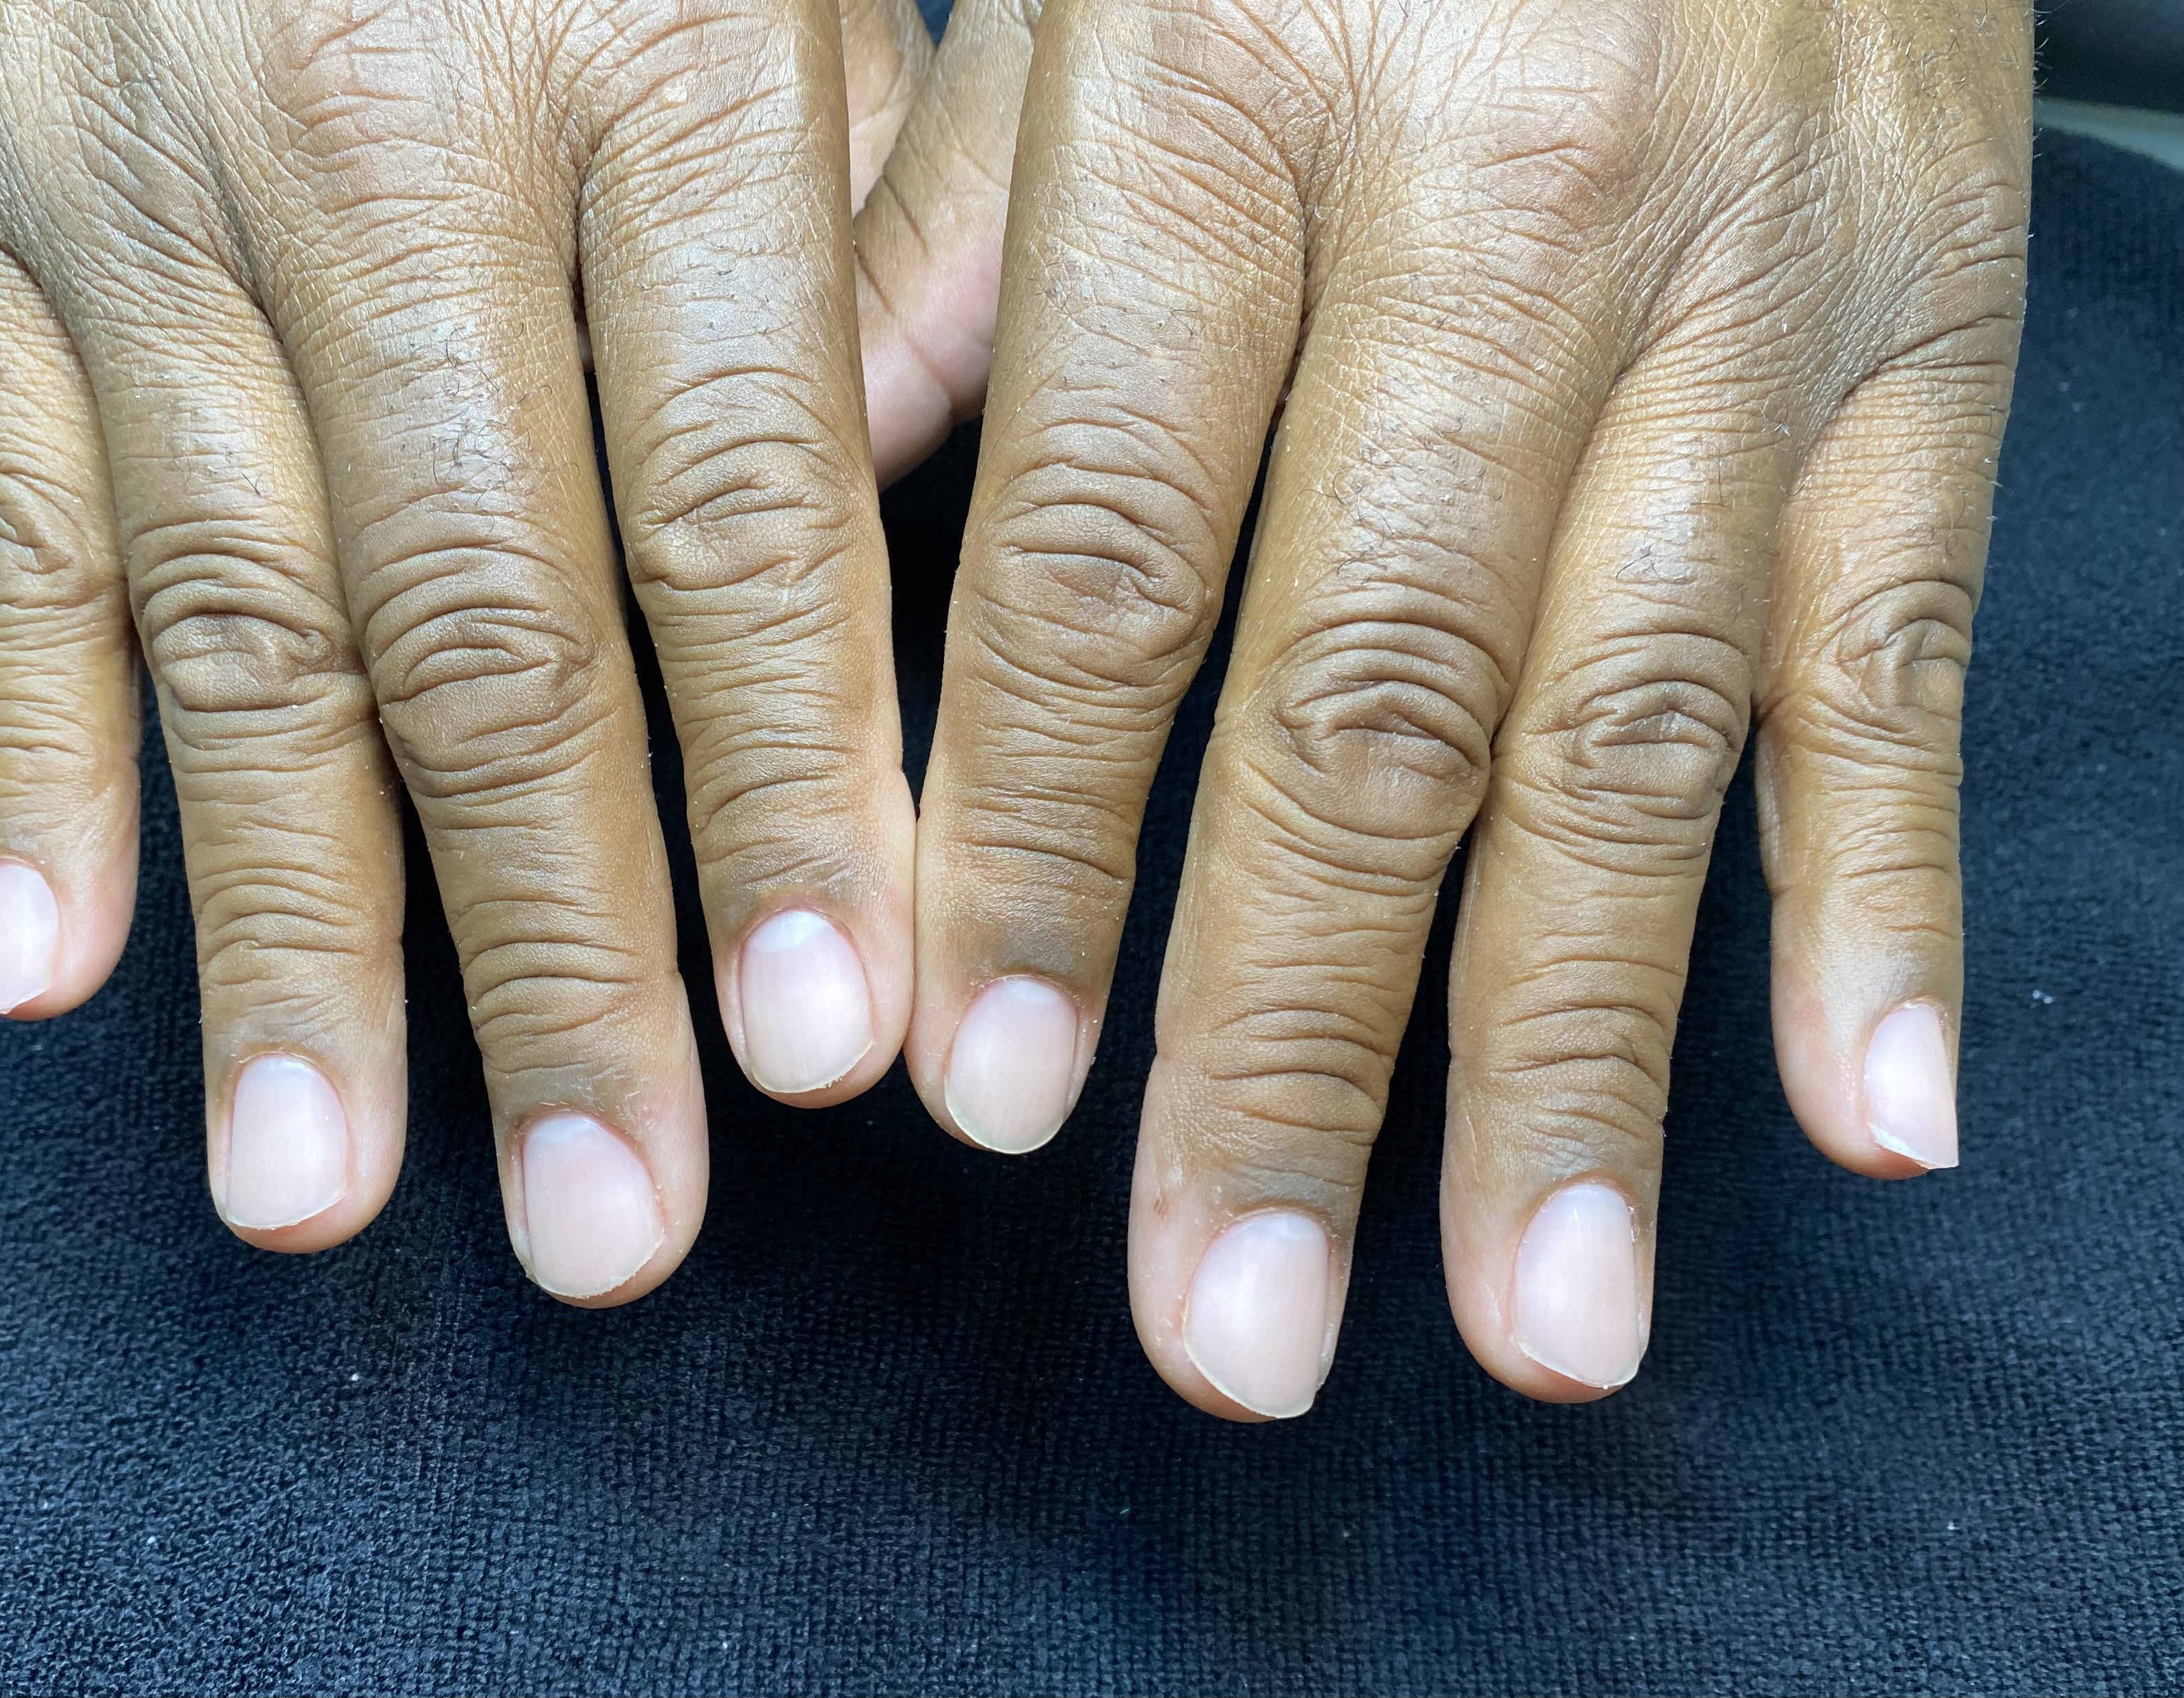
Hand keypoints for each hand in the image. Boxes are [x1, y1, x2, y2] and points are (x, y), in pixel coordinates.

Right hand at [0, 0, 926, 1299]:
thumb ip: (868, 208)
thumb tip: (920, 503)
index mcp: (643, 53)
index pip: (740, 505)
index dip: (789, 791)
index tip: (838, 1044)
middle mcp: (376, 141)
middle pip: (490, 630)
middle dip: (557, 955)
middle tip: (618, 1221)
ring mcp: (130, 196)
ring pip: (241, 635)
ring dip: (288, 943)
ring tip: (326, 1193)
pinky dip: (26, 758)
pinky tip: (49, 969)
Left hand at [889, 0, 2029, 1412]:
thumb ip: (944, 249)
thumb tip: (805, 516)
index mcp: (1236, 104)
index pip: (1103, 556)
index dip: (1036, 846)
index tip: (984, 1101)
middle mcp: (1505, 218)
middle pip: (1367, 706)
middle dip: (1292, 1047)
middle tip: (1225, 1331)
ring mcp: (1750, 307)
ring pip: (1637, 742)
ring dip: (1577, 1067)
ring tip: (1530, 1326)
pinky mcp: (1934, 363)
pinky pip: (1905, 659)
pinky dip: (1890, 904)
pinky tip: (1866, 1124)